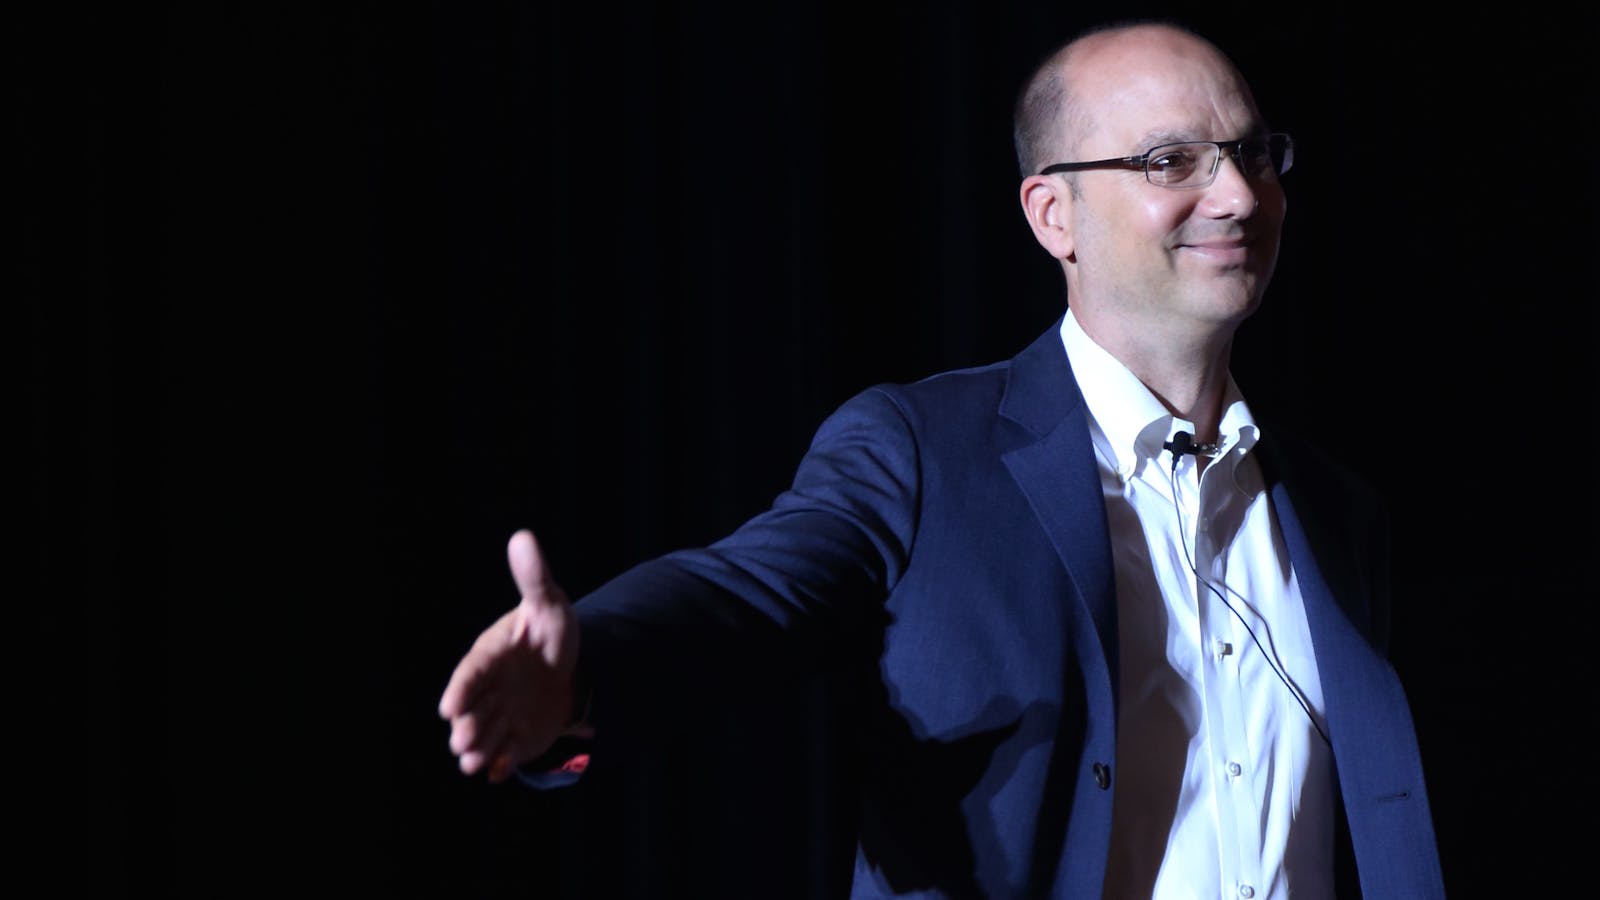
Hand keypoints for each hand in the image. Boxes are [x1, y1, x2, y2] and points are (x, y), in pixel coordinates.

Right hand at [439, 529, 582, 782]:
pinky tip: (501, 774)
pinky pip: (508, 754)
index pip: (471, 674)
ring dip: (478, 750)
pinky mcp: (516, 738)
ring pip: (484, 736)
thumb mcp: (549, 603)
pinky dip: (504, 765)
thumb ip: (533, 579)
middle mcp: (488, 690)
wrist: (568, 666)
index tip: (450, 707)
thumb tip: (522, 537)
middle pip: (471, 711)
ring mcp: (500, 716)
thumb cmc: (550, 630)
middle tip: (462, 742)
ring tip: (474, 763)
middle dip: (466, 727)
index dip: (461, 690)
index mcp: (490, 656)